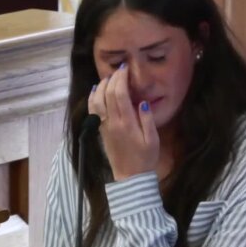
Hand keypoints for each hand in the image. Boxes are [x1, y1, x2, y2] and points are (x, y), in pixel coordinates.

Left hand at [88, 64, 159, 180]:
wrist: (130, 177)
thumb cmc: (145, 158)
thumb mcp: (153, 140)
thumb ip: (147, 120)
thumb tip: (142, 102)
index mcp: (127, 123)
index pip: (120, 94)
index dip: (121, 79)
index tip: (126, 69)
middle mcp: (112, 123)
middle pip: (108, 94)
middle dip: (113, 79)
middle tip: (120, 69)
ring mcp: (104, 126)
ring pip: (97, 101)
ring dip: (102, 87)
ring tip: (109, 77)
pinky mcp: (100, 131)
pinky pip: (93, 111)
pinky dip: (93, 98)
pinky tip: (96, 90)